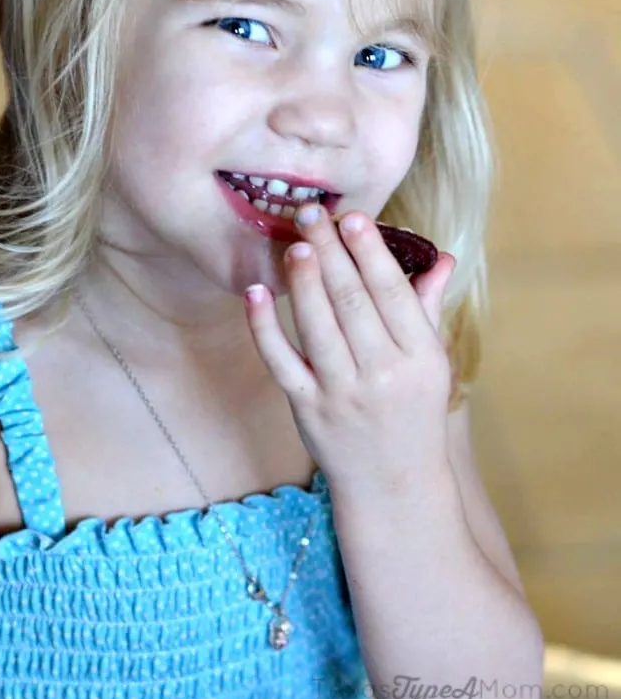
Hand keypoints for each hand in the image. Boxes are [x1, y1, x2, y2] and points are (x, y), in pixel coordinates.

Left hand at [244, 204, 455, 498]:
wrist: (393, 485)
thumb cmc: (414, 413)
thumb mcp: (433, 363)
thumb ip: (428, 308)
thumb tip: (442, 257)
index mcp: (420, 358)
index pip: (391, 294)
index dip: (370, 252)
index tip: (353, 218)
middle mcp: (383, 375)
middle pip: (352, 302)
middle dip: (331, 252)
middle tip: (312, 213)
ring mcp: (342, 393)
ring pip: (317, 326)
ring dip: (303, 280)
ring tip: (295, 244)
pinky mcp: (307, 408)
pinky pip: (281, 361)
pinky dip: (264, 327)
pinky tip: (256, 292)